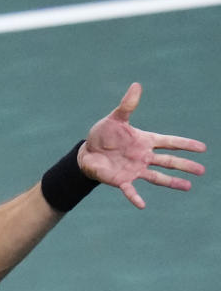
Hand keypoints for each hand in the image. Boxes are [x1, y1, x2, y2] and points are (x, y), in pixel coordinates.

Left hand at [79, 83, 205, 208]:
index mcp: (144, 141)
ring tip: (188, 186)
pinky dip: (135, 198)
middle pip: (168, 161)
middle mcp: (143, 157)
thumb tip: (137, 85)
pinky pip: (131, 190)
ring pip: (157, 177)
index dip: (185, 145)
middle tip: (202, 170)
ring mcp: (135, 169)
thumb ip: (127, 105)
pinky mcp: (122, 180)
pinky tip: (142, 205)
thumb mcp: (115, 118)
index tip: (202, 148)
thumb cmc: (103, 135)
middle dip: (184, 165)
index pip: (169, 142)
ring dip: (172, 182)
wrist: (87, 152)